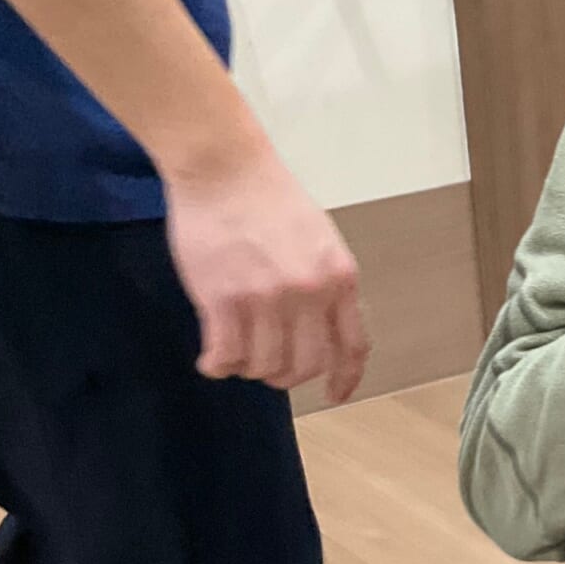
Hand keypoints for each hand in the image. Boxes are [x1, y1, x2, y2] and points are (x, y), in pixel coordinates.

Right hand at [162, 139, 368, 405]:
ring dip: (248, 369)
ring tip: (235, 353)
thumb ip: (325, 284)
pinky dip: (218, 366)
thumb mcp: (320, 240)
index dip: (345, 379)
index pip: (353, 345)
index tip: (334, 396)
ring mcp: (268, 298)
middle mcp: (310, 293)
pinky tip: (211, 359)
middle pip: (306, 365)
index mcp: (340, 278)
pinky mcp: (225, 299)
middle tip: (266, 368)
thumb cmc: (269, 198)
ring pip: (264, 366)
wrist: (225, 167)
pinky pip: (226, 356)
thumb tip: (319, 330)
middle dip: (285, 377)